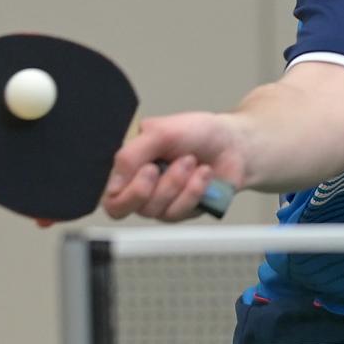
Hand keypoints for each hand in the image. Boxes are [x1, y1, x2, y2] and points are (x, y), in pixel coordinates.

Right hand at [97, 111, 247, 221]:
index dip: (123, 189)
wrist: (234, 143)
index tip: (148, 167)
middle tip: (166, 165)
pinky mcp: (182, 211)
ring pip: (154, 210)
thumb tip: (112, 184)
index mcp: (130, 166)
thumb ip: (130, 154)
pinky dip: (193, 190)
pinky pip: (178, 212)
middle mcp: (142, 187)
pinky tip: (203, 174)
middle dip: (149, 187)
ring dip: (176, 183)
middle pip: (123, 210)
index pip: (109, 195)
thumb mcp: (160, 131)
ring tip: (191, 161)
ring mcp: (161, 202)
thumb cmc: (197, 132)